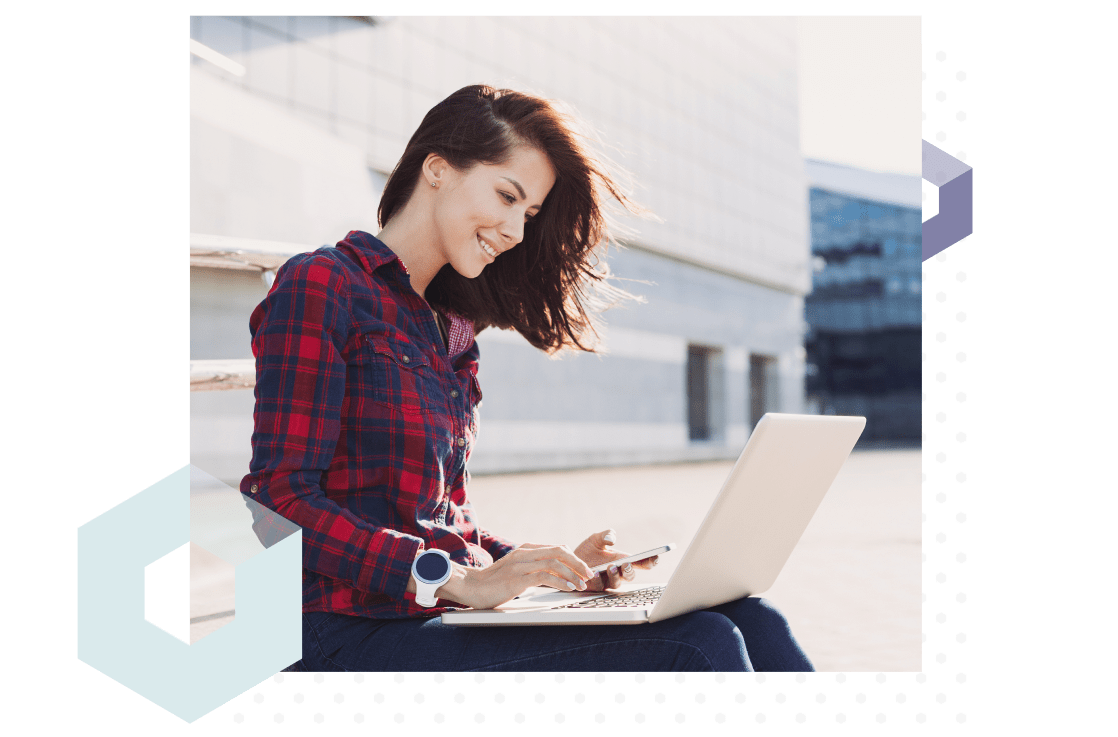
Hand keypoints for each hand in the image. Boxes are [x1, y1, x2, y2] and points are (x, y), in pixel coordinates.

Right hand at [435, 543, 594, 609]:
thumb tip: (554, 574)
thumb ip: (532, 568)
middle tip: (589, 575)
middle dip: (578, 563)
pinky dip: (560, 581)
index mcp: (526, 549)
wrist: (469, 587)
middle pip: (559, 551)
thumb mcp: (516, 570)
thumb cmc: (493, 582)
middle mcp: (525, 553)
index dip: (574, 558)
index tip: (584, 570)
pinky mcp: (517, 578)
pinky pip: (544, 576)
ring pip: (554, 563)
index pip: (557, 548)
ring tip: (582, 584)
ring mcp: (520, 564)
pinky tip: (568, 588)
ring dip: (572, 574)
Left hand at [573, 529, 658, 590]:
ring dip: (615, 575)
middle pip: (631, 575)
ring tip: (611, 567)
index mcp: (622, 560)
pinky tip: (595, 573)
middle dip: (630, 570)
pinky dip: (598, 579)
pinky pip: (599, 586)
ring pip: (617, 583)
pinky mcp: (595, 587)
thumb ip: (605, 535)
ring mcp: (607, 581)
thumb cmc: (587, 550)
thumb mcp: (596, 539)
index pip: (641, 562)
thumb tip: (612, 539)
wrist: (569, 561)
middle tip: (626, 563)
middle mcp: (618, 572)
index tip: (655, 557)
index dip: (650, 561)